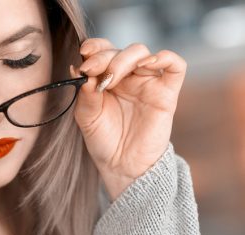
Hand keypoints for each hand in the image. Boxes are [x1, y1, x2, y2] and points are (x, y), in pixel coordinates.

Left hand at [70, 38, 185, 200]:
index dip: (94, 47)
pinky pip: (175, 66)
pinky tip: (148, 64)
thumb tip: (80, 70)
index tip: (84, 55)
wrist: (122, 165)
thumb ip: (85, 94)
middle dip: (103, 57)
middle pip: (119, 50)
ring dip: (124, 59)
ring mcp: (146, 83)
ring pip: (141, 53)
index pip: (102, 50)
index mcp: (106, 78)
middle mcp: (126, 77)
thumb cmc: (103, 140)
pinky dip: (165, 58)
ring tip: (111, 77)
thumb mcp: (86, 117)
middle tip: (91, 70)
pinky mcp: (166, 93)